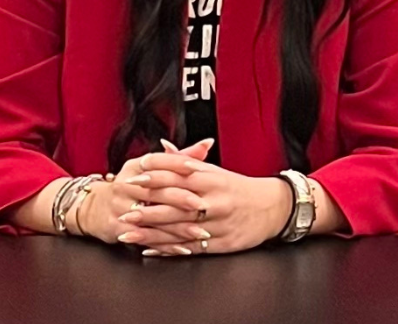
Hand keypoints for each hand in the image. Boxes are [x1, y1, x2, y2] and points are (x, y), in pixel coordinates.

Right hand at [72, 142, 210, 244]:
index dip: (176, 164)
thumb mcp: (148, 169)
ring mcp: (120, 207)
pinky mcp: (118, 228)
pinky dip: (166, 245)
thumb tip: (207, 143)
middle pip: (155, 190)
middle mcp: (126, 184)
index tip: (197, 169)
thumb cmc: (131, 187)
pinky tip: (184, 248)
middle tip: (203, 205)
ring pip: (153, 217)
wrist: (94, 208)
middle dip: (180, 198)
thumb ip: (178, 158)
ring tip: (200, 232)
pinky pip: (145, 238)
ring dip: (178, 227)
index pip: (156, 161)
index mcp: (135, 166)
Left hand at [112, 151, 292, 257]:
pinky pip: (191, 248)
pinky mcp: (221, 243)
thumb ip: (186, 161)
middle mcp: (213, 200)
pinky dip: (168, 250)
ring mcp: (217, 223)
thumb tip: (161, 146)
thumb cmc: (238, 189)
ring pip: (180, 228)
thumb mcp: (215, 171)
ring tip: (129, 232)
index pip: (178, 173)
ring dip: (152, 232)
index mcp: (211, 179)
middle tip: (124, 208)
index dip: (155, 174)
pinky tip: (150, 249)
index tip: (133, 174)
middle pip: (176, 202)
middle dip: (148, 206)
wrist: (272, 208)